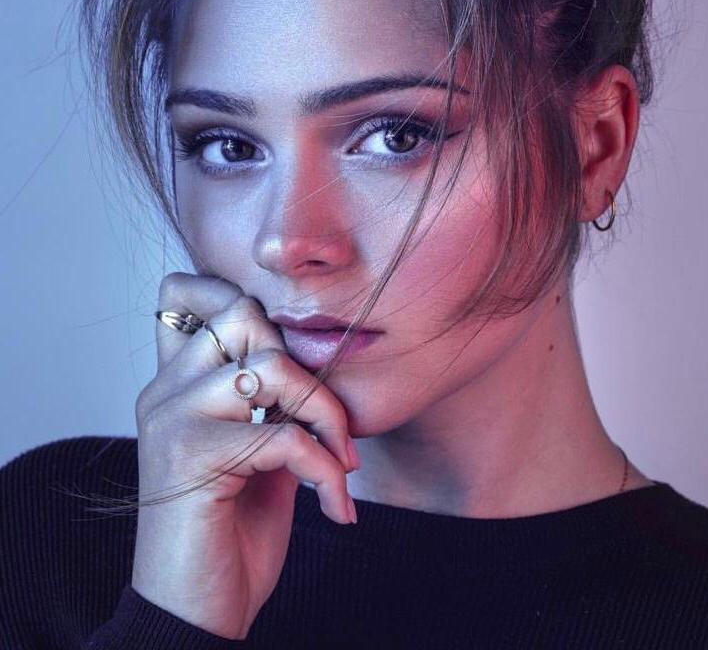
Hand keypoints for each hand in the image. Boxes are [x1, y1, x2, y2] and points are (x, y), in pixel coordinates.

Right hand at [131, 272, 356, 639]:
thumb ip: (272, 406)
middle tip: (327, 423)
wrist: (194, 619)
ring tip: (340, 462)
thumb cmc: (229, 540)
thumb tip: (318, 364)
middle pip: (241, 314)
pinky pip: (283, 435)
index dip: (236, 297)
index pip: (184, 293)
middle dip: (304, 365)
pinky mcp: (191, 456)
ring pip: (270, 367)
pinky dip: (325, 468)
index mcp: (174, 386)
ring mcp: (173, 419)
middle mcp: (164, 392)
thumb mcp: (259, 458)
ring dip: (325, 415)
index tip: (286, 358)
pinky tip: (334, 506)